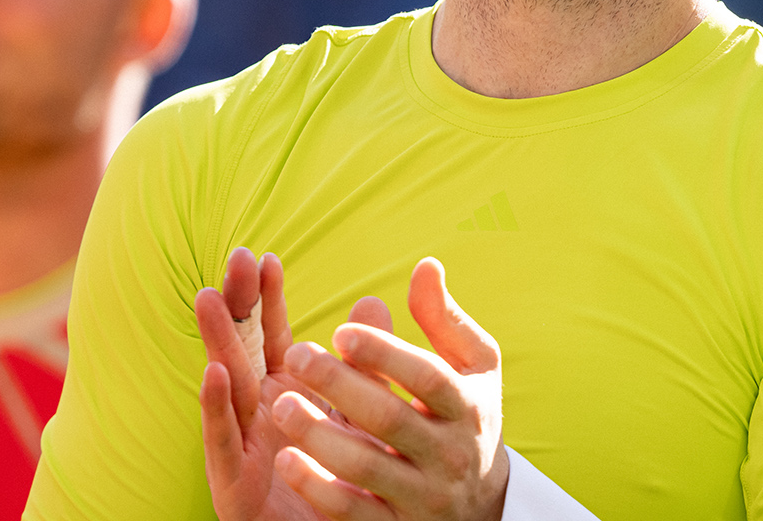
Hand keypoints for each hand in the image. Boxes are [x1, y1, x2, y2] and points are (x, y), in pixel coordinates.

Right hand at [197, 248, 392, 520]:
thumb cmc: (341, 478)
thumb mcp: (356, 413)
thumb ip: (364, 362)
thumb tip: (375, 300)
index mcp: (282, 393)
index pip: (272, 336)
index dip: (267, 298)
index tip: (266, 257)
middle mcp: (256, 413)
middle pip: (242, 348)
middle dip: (237, 304)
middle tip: (235, 258)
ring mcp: (241, 447)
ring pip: (226, 385)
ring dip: (216, 341)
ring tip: (207, 297)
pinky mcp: (233, 485)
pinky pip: (224, 442)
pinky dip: (215, 407)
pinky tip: (212, 372)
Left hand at [271, 258, 508, 520]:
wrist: (480, 506)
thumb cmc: (464, 417)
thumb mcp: (472, 370)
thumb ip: (444, 321)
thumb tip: (426, 266)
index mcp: (466, 406)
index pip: (428, 377)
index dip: (385, 353)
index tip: (341, 330)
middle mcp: (449, 453)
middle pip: (392, 420)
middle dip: (342, 387)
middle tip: (296, 354)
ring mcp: (422, 496)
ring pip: (368, 468)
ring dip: (322, 437)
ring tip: (282, 405)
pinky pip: (354, 512)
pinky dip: (319, 488)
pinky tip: (287, 461)